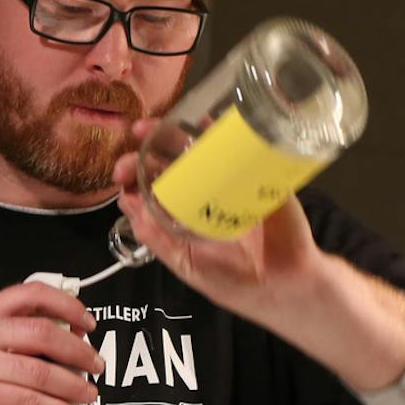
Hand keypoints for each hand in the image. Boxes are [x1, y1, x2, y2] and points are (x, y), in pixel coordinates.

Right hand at [0, 279, 102, 404]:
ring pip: (41, 370)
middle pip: (43, 332)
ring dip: (74, 385)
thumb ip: (12, 337)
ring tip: (88, 394)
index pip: (31, 294)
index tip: (88, 323)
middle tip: (96, 365)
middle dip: (78, 351)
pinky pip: (30, 401)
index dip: (67, 305)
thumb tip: (68, 337)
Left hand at [111, 115, 327, 323]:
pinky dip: (218, 130)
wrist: (283, 283)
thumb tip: (126, 204)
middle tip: (130, 156)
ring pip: (196, 148)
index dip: (133, 176)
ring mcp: (228, 180)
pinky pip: (236, 145)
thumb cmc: (234, 280)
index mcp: (182, 214)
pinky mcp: (256, 172)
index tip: (121, 174)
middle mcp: (202, 192)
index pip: (151, 187)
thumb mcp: (186, 263)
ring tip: (149, 129)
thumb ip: (157, 238)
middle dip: (145, 152)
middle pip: (169, 162)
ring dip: (171, 133)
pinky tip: (199, 122)